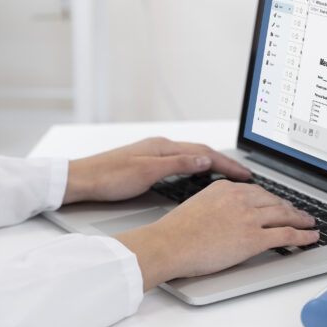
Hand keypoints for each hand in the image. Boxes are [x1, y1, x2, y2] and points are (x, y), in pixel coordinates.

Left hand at [62, 137, 250, 204]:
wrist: (81, 180)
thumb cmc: (108, 177)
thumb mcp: (147, 172)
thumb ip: (178, 164)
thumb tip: (205, 158)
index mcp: (163, 146)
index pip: (203, 152)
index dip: (227, 163)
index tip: (244, 174)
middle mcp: (160, 147)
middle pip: (200, 151)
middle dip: (224, 162)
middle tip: (244, 176)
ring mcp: (153, 154)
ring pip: (191, 156)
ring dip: (212, 164)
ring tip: (228, 176)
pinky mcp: (146, 164)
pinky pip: (180, 162)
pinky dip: (196, 168)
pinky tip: (198, 176)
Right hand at [113, 180, 317, 290]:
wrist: (169, 244)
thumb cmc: (175, 231)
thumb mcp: (197, 205)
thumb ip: (216, 206)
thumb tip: (225, 216)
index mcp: (225, 188)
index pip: (256, 191)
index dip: (271, 199)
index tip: (277, 202)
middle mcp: (240, 198)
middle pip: (273, 201)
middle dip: (289, 207)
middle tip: (298, 212)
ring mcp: (249, 217)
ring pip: (284, 215)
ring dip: (301, 220)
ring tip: (309, 223)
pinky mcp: (254, 238)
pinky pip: (286, 235)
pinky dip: (303, 236)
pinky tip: (310, 237)